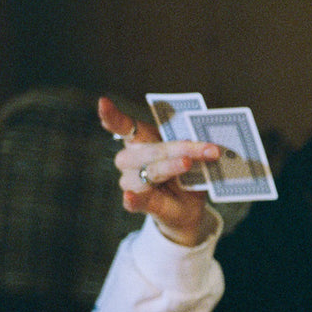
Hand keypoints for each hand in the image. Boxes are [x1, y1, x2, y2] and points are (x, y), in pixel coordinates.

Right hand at [98, 96, 219, 246]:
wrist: (188, 208)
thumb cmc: (187, 176)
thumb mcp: (194, 157)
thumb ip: (193, 148)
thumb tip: (207, 143)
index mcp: (142, 141)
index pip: (124, 126)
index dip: (112, 116)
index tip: (103, 102)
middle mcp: (131, 160)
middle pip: (151, 149)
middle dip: (181, 147)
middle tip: (208, 148)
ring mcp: (132, 182)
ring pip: (150, 171)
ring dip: (170, 166)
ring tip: (187, 163)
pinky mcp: (140, 203)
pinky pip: (134, 201)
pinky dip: (133, 199)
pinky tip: (130, 197)